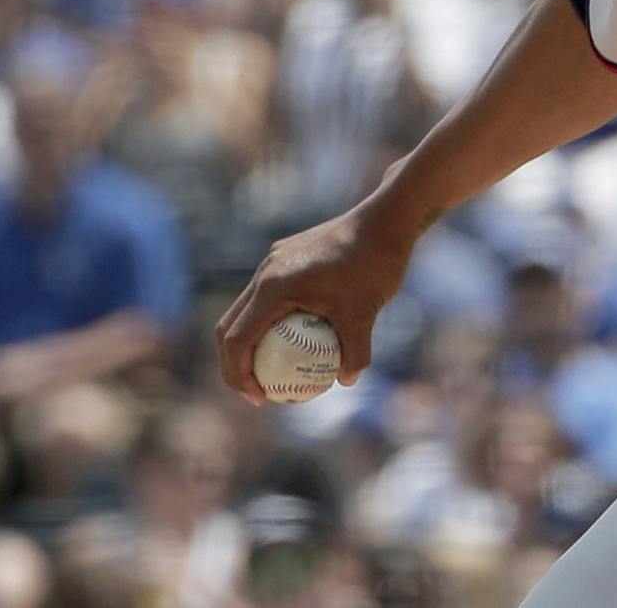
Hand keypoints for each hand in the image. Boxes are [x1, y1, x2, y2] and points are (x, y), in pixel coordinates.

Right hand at [215, 200, 417, 403]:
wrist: (386, 218)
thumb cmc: (375, 264)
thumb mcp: (365, 313)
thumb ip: (354, 352)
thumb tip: (347, 382)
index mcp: (273, 287)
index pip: (236, 339)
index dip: (239, 375)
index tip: (260, 398)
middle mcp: (265, 272)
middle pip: (230, 325)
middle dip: (234, 364)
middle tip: (258, 392)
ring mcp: (274, 261)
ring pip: (247, 309)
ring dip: (250, 341)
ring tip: (274, 371)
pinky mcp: (286, 255)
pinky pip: (268, 294)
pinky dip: (270, 320)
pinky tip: (299, 337)